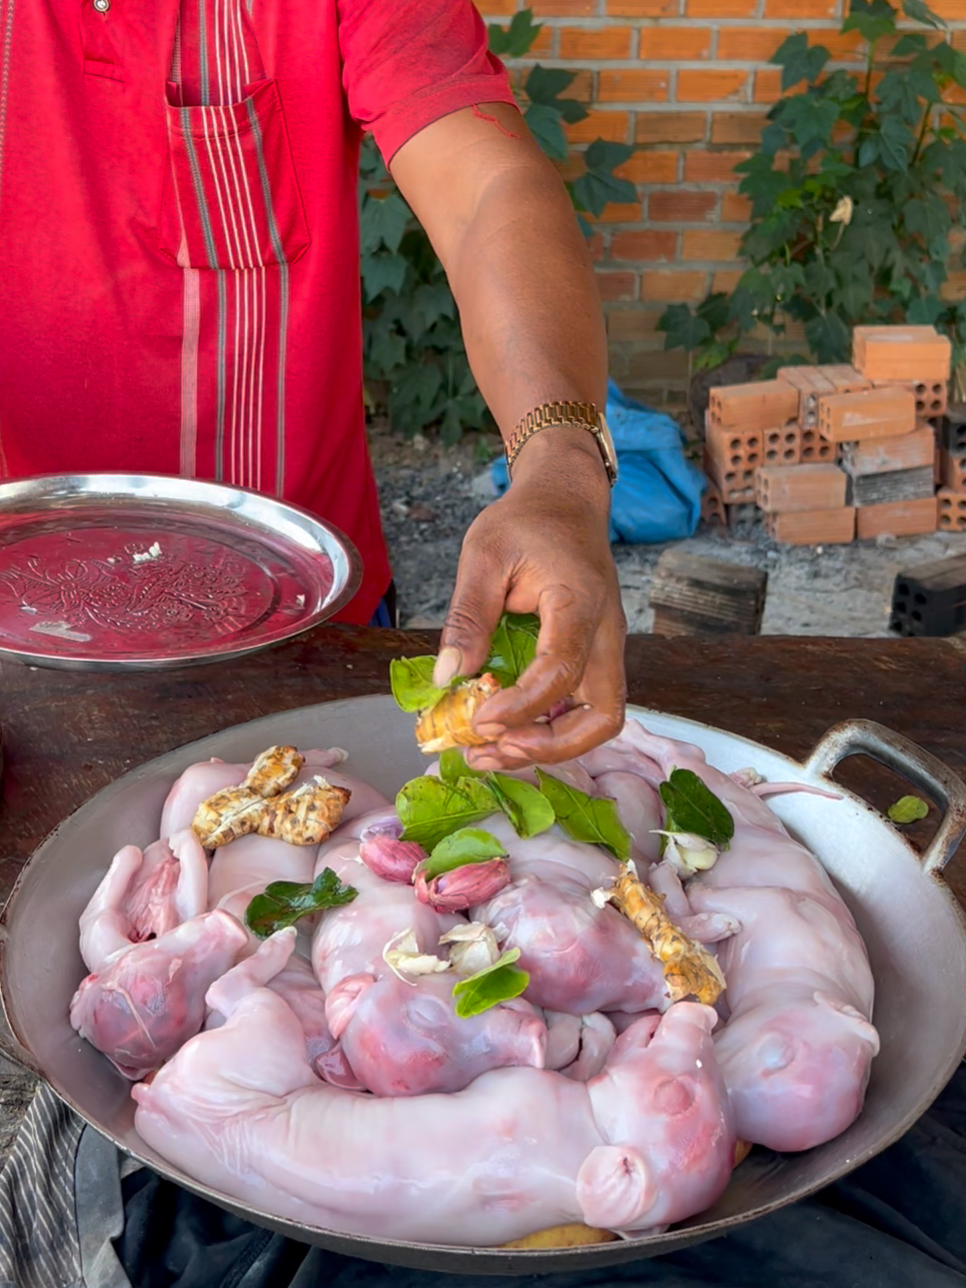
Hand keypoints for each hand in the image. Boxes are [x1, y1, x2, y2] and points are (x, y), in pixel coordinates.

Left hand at [435, 430, 626, 768]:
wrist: (565, 502)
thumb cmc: (526, 522)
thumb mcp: (484, 556)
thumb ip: (467, 616)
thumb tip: (448, 677)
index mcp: (580, 602)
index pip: (562, 669)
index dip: (523, 706)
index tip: (480, 721)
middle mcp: (606, 634)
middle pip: (602, 715)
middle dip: (549, 745)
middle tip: (490, 749)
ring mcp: (606, 649)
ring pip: (599, 719)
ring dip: (550, 746)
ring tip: (491, 752)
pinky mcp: (595, 657)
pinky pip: (584, 707)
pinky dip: (550, 729)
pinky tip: (506, 733)